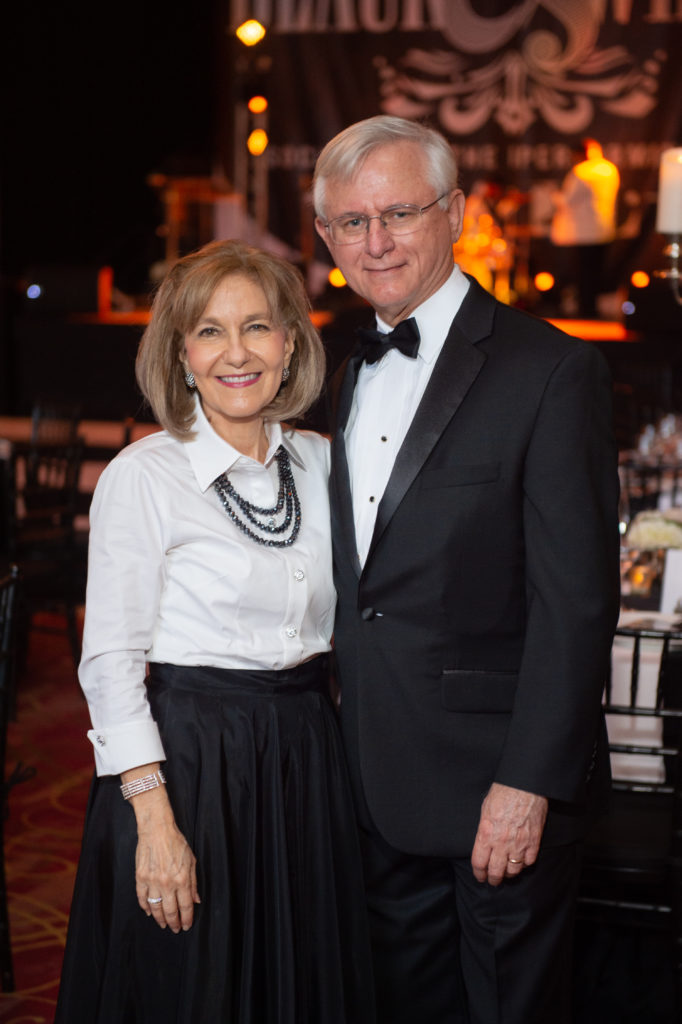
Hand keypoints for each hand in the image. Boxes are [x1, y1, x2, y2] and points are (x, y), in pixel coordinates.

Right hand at [121, 765, 200, 931]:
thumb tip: (196, 900)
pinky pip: (142, 898)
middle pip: (170, 911)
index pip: (185, 906)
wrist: (157, 830)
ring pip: (155, 908)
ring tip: (163, 924)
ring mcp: (152, 881)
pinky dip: (146, 907)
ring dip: (160, 919)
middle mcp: (167, 883)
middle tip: (175, 928)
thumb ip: (193, 882)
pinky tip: (149, 912)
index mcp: (182, 879)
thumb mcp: (191, 861)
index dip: (186, 919)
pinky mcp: (140, 878)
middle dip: (174, 923)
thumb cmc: (176, 843)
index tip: (186, 925)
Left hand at [470, 782, 547, 885]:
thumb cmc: (503, 792)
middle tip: (493, 881)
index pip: (479, 863)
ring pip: (513, 870)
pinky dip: (524, 864)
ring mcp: (519, 844)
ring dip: (509, 874)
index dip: (479, 873)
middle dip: (493, 879)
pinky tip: (521, 862)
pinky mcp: (534, 842)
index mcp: (486, 834)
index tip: (480, 876)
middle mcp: (501, 843)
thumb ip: (484, 829)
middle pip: (496, 872)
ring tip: (506, 873)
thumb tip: (484, 841)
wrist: (525, 785)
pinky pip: (529, 862)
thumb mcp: (485, 810)